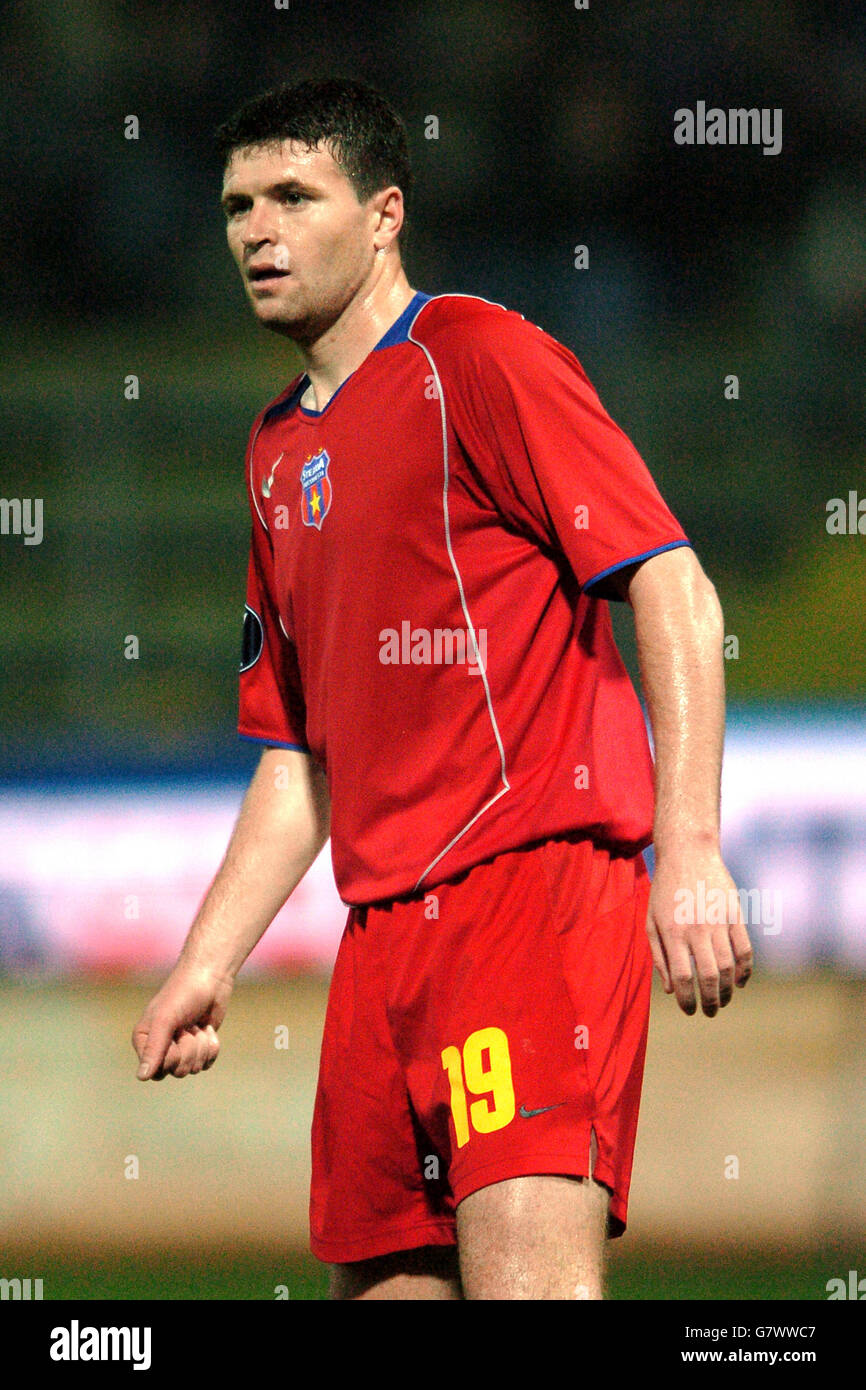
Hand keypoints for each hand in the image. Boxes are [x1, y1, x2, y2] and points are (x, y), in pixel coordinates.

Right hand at [132, 962, 232, 1079]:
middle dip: (189, 1050)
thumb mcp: (165, 1019)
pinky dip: (212, 1047)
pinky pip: (207, 1063)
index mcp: (144, 1041)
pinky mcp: (199, 1047)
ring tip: (197, 1025)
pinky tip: (208, 1029)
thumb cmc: (183, 994)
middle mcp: (160, 1047)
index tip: (176, 1034)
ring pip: (193, 1068)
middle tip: (189, 1027)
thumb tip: (141, 1077)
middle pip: (177, 1072)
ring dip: (201, 1046)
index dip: (171, 1057)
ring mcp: (180, 1048)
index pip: (156, 1072)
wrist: (210, 978)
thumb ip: (154, 1048)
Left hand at [646, 847, 752, 1015]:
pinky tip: (739, 982)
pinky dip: (745, 970)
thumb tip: (670, 991)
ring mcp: (718, 921)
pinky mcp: (735, 914)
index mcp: (673, 932)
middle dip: (710, 1001)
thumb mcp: (651, 920)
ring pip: (729, 967)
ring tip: (722, 1000)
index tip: (690, 1010)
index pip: (682, 977)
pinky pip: (745, 950)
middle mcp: (697, 929)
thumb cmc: (665, 890)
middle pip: (710, 977)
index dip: (687, 1000)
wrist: (689, 853)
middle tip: (709, 1012)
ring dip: (727, 990)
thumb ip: (659, 956)